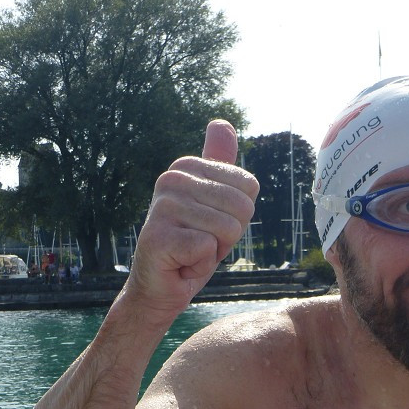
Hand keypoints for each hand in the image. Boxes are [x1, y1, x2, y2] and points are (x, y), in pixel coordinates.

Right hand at [128, 120, 258, 317]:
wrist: (160, 286)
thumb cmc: (192, 245)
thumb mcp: (214, 202)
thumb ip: (219, 163)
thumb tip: (221, 122)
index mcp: (187, 166)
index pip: (249, 187)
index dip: (238, 216)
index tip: (211, 225)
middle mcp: (171, 179)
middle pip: (242, 208)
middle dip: (229, 236)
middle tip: (201, 242)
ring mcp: (163, 207)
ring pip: (228, 230)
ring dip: (214, 252)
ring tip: (190, 252)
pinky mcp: (159, 237)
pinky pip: (208, 249)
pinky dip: (200, 265)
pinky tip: (181, 263)